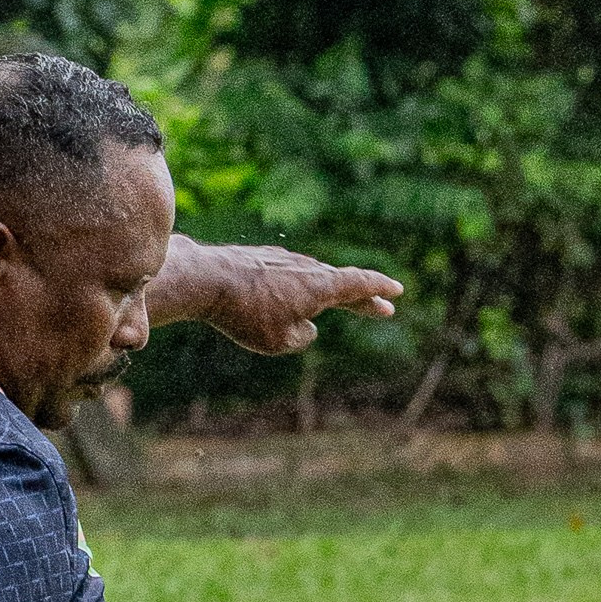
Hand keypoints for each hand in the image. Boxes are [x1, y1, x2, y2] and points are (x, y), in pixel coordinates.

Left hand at [187, 244, 402, 354]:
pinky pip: (287, 277)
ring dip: (328, 293)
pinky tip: (290, 298)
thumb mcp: (281, 342)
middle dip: (363, 298)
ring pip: (313, 279)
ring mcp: (283, 260)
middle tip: (382, 307)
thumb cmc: (244, 315)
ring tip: (337, 304)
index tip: (396, 291)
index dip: (379, 289)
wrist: (204, 280)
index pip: (359, 284)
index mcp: (319, 287)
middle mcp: (306, 268)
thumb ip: (302, 338)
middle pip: (341, 283)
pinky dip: (298, 289)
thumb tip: (306, 326)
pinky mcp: (260, 259)